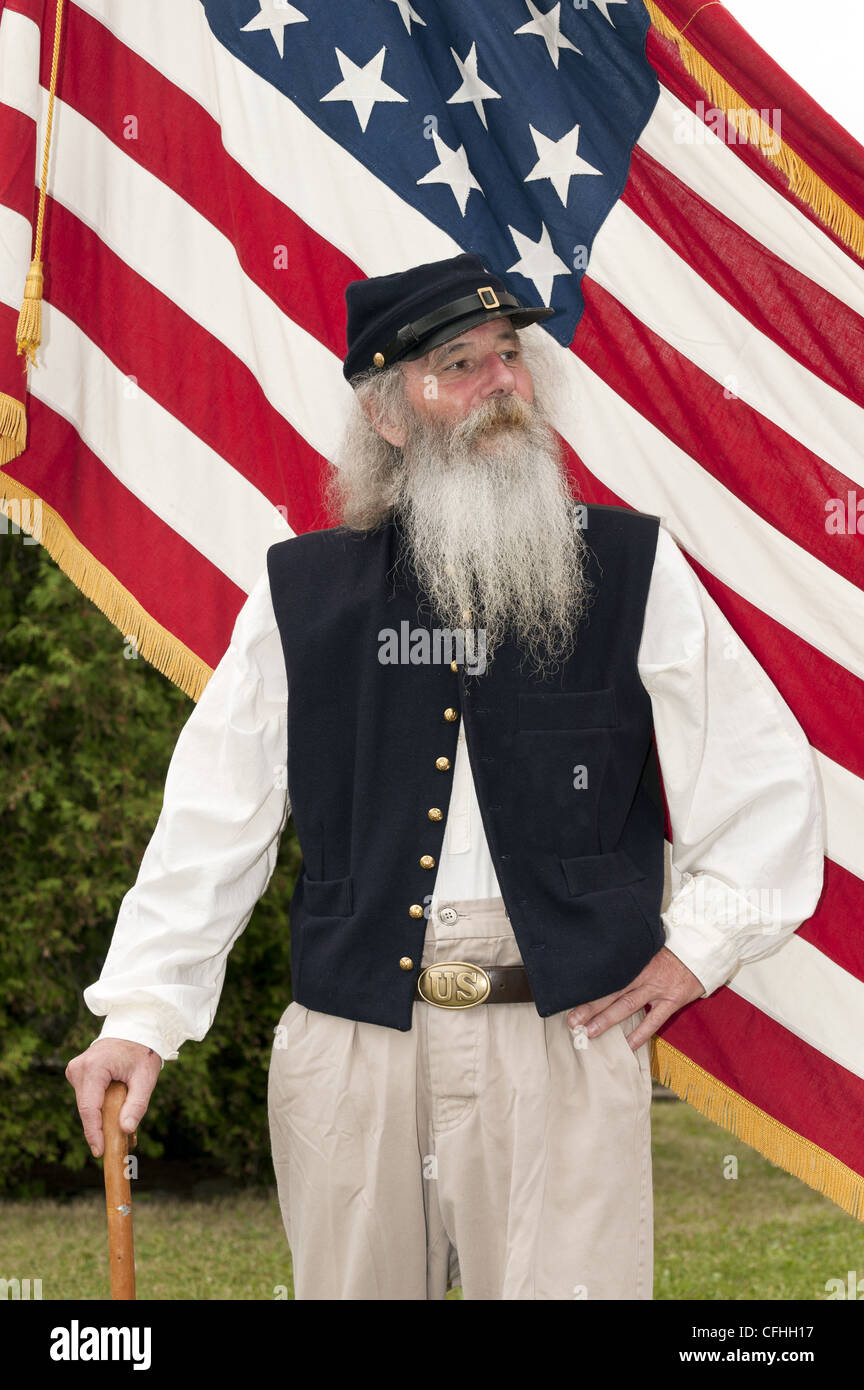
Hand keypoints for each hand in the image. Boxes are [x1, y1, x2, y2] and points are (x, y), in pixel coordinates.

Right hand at [65, 1039, 161, 1157]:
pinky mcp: (77, 1073)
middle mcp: (78, 1068)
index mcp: (94, 1067)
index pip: (89, 1107)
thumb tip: (125, 1130)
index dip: (94, 1132)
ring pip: (86, 1105)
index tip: (100, 1152)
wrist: (135, 1030)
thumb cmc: (142, 1052)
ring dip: (102, 1116)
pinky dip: (100, 1107)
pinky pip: (87, 1097)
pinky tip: (117, 1108)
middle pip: (87, 1108)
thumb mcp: (146, 1078)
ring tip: (125, 1122)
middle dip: (101, 1127)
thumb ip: (136, 1105)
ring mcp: (75, 1070)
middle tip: (123, 1143)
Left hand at [566, 947, 704, 1050]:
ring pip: (627, 1005)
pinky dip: (640, 1034)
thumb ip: (628, 957)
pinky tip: (627, 1045)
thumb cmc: (671, 949)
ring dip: (607, 1020)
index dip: (588, 987)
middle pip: (611, 991)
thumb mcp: (646, 947)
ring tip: (590, 1032)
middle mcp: (642, 974)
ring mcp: (657, 988)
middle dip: (590, 1007)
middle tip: (572, 1021)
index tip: (569, 995)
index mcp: (633, 960)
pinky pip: (654, 1021)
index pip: (606, 975)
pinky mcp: (672, 1000)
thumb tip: (604, 964)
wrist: (701, 950)